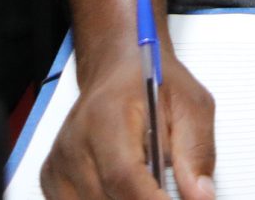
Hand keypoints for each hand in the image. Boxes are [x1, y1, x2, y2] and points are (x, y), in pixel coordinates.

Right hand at [41, 54, 218, 199]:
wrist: (119, 67)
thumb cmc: (153, 81)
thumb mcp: (191, 104)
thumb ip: (196, 152)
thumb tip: (201, 196)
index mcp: (107, 116)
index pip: (123, 175)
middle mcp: (75, 142)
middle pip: (107, 199)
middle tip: (168, 192)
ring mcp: (60, 163)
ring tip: (149, 184)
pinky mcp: (53, 178)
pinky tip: (125, 189)